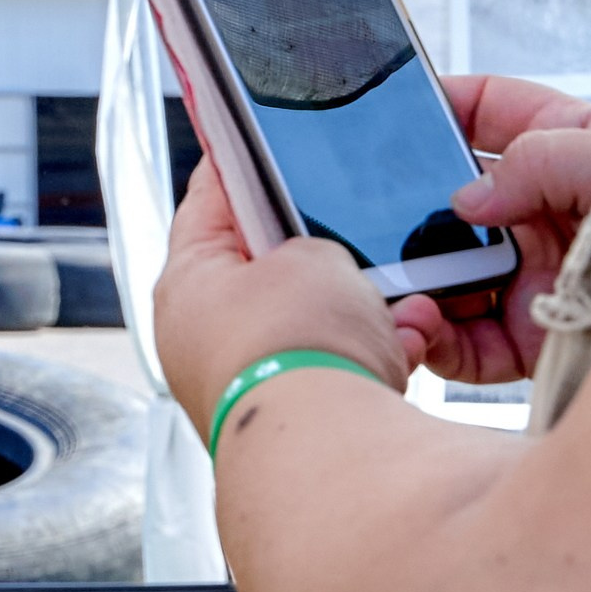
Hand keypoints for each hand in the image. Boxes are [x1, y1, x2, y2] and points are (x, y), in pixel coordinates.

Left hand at [154, 161, 409, 440]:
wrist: (327, 448)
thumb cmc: (296, 344)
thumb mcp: (311, 255)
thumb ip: (312, 243)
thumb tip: (319, 268)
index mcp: (186, 282)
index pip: (207, 203)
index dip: (238, 166)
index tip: (257, 143)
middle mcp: (202, 337)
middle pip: (264, 271)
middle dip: (320, 256)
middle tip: (353, 234)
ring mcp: (245, 382)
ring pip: (312, 325)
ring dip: (360, 311)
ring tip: (396, 303)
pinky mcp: (292, 420)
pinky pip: (338, 370)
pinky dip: (373, 357)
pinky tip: (405, 347)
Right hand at [388, 75, 590, 384]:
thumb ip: (532, 162)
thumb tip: (464, 202)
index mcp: (562, 146)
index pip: (484, 111)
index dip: (436, 105)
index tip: (390, 109)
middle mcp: (539, 212)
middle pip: (446, 203)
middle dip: (403, 209)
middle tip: (368, 212)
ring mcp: (531, 274)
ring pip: (443, 274)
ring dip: (408, 280)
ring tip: (392, 283)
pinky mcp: (529, 337)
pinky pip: (460, 343)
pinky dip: (430, 339)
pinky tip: (421, 325)